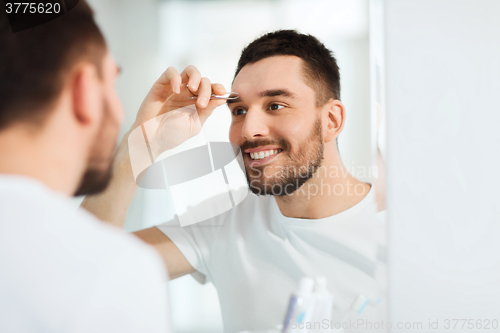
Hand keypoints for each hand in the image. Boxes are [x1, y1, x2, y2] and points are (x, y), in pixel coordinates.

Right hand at [127, 66, 225, 180]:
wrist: (151, 140)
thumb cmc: (171, 135)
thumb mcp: (194, 124)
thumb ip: (207, 111)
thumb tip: (221, 99)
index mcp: (197, 103)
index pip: (212, 89)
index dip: (218, 88)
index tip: (222, 92)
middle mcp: (188, 94)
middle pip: (203, 80)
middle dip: (206, 89)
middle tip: (201, 103)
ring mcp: (175, 88)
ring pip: (190, 71)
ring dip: (195, 77)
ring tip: (193, 89)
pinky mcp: (161, 85)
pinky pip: (170, 72)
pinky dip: (175, 77)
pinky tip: (176, 90)